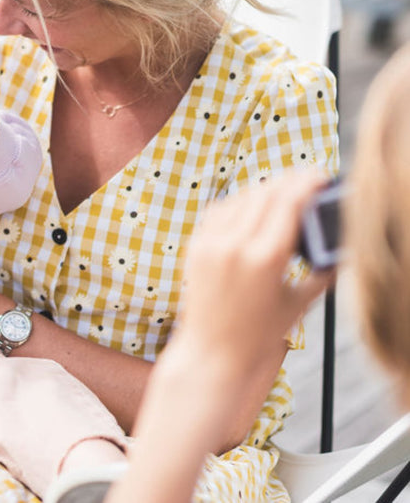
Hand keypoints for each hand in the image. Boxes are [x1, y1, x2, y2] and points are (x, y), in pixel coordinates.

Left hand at [176, 169, 333, 371]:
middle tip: (304, 181)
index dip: (306, 184)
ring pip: (241, 198)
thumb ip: (320, 272)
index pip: (288, 204)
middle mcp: (234, 246)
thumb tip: (335, 249)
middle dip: (287, 183)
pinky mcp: (195, 246)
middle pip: (265, 194)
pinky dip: (238, 204)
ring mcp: (210, 244)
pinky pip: (218, 211)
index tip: (318, 177)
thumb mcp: (298, 303)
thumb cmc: (256, 335)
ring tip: (279, 193)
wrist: (212, 353)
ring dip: (263, 191)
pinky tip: (250, 208)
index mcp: (264, 259)